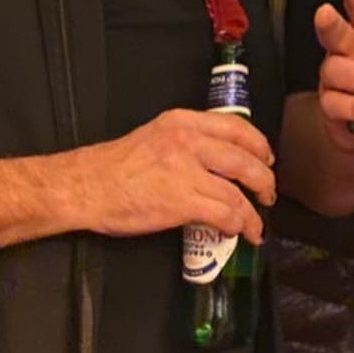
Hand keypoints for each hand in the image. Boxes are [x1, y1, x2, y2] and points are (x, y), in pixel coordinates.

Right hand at [67, 109, 276, 245]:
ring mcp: (186, 171)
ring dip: (253, 211)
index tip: (266, 158)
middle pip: (245, 159)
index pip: (236, 127)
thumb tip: (220, 157)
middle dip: (264, 180)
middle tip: (268, 193)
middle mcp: (188, 141)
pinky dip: (237, 224)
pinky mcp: (181, 201)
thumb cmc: (115, 166)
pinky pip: (224, 213)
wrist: (85, 186)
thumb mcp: (156, 135)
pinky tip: (237, 231)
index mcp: (183, 121)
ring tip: (256, 223)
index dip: (259, 145)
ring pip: (238, 191)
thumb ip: (189, 140)